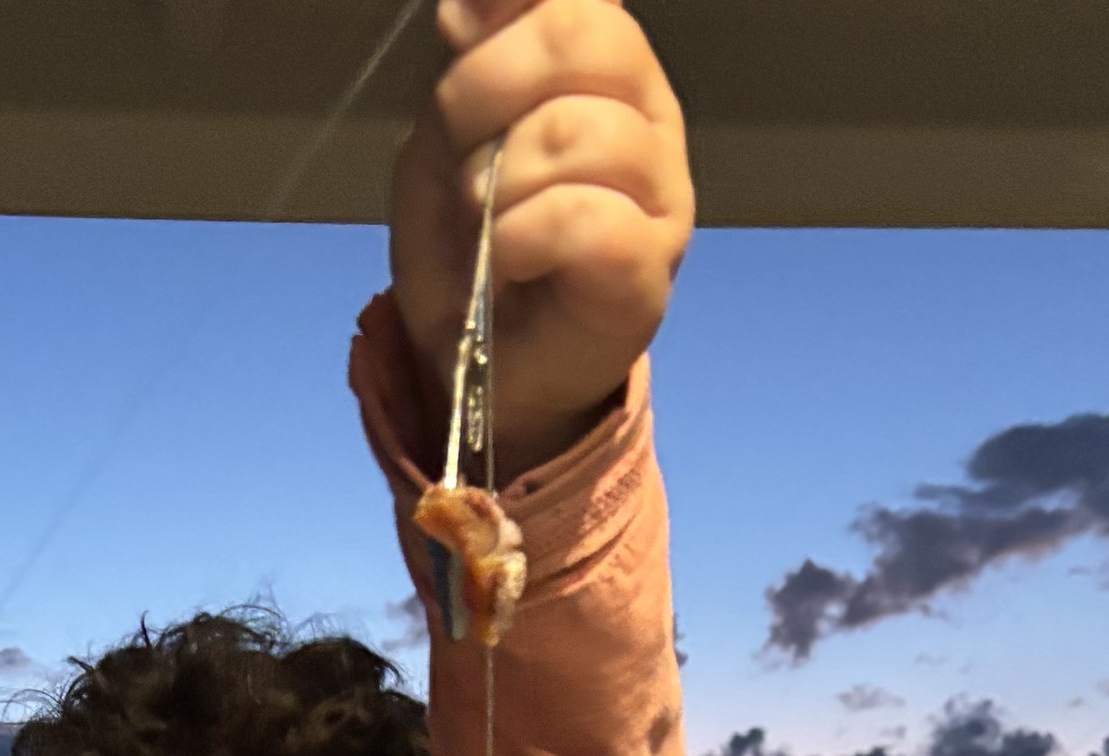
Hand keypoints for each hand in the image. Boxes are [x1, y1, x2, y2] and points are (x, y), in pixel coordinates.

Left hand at [390, 0, 692, 481]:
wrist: (476, 366)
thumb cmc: (468, 245)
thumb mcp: (449, 134)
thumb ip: (471, 59)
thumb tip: (470, 1)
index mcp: (604, 69)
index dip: (510, 6)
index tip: (459, 33)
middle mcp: (647, 116)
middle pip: (588, 36)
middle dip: (489, 85)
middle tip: (461, 154)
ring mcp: (660, 194)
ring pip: (580, 132)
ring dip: (499, 181)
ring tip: (483, 224)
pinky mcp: (648, 269)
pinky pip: (587, 219)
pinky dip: (521, 237)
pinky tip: (505, 260)